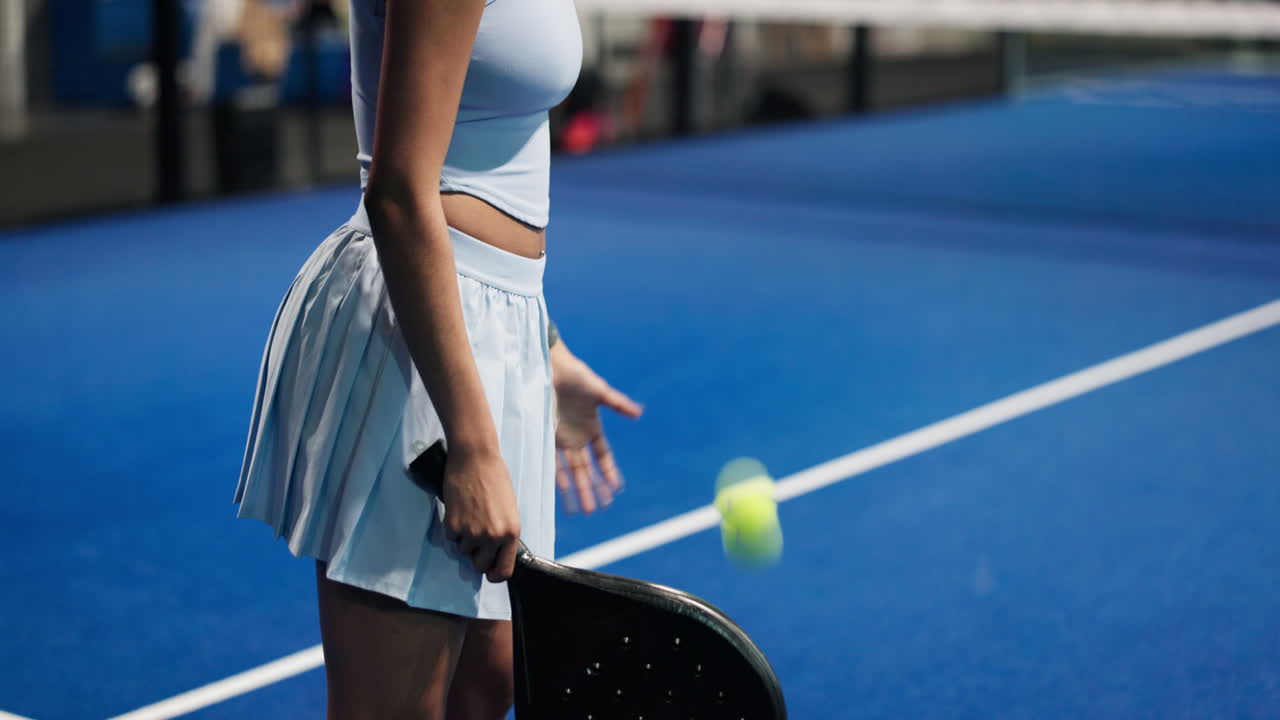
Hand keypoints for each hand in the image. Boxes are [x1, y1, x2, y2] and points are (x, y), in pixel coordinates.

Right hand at [440, 446, 521, 581]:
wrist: (475, 459)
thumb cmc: (495, 479)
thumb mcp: (509, 509)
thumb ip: (503, 532)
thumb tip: (494, 552)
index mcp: (511, 533)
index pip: (504, 570)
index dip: (495, 575)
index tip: (490, 573)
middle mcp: (492, 537)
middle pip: (480, 566)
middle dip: (476, 556)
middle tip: (475, 541)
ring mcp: (471, 533)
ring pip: (463, 551)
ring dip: (464, 538)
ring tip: (469, 516)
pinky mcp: (453, 526)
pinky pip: (450, 538)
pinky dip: (452, 528)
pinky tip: (458, 510)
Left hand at [551, 342, 642, 512]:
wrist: (551, 367)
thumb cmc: (577, 376)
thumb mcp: (601, 391)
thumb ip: (618, 404)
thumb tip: (639, 413)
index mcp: (593, 429)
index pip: (603, 458)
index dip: (610, 473)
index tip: (616, 491)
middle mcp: (578, 438)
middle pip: (587, 470)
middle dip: (592, 490)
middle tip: (597, 510)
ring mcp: (562, 439)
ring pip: (571, 471)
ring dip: (576, 490)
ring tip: (581, 509)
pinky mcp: (548, 435)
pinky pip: (553, 461)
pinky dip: (558, 477)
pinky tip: (563, 492)